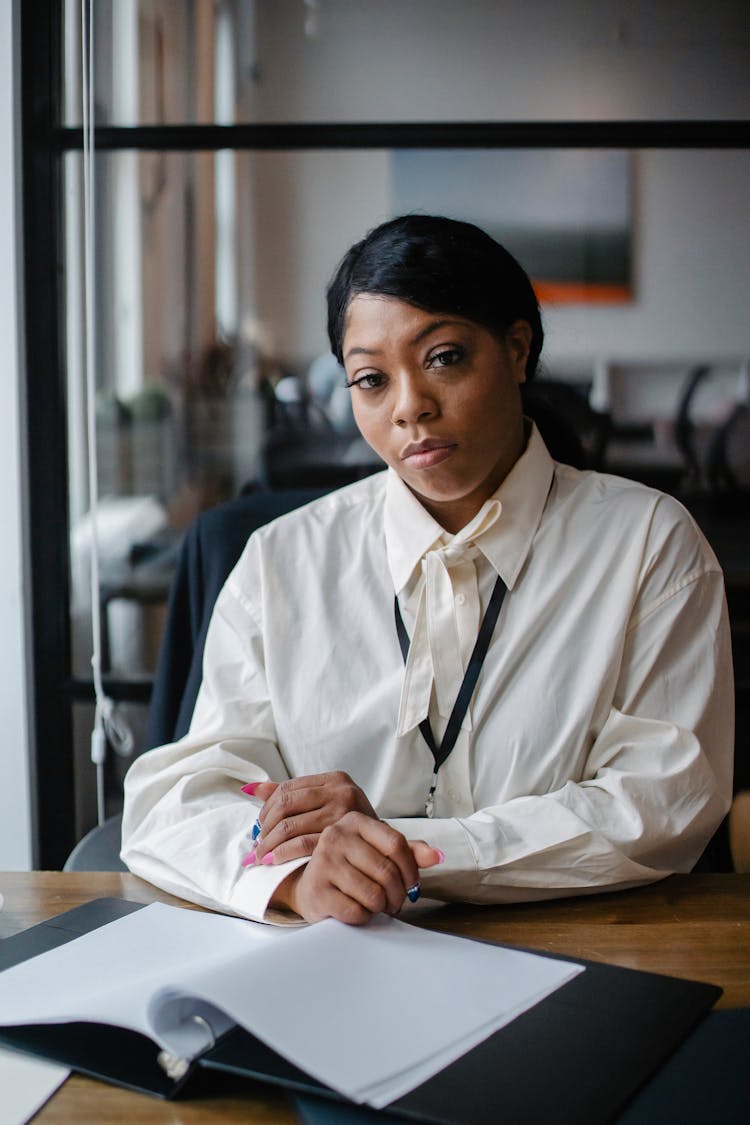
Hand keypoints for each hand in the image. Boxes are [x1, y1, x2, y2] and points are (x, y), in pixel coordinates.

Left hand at [243, 772, 377, 864]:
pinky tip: (273, 861)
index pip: (288, 788)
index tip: (259, 826)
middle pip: (285, 805)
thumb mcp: (325, 804)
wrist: (383, 850)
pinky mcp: (343, 837)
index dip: (267, 809)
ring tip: (260, 856)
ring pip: (290, 826)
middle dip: (265, 828)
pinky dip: (283, 853)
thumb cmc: (350, 828)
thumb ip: (290, 795)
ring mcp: (343, 813)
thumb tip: (250, 789)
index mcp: (335, 779)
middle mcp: (341, 791)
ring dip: (269, 844)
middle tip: (256, 845)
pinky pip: (303, 844)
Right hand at [269, 811, 442, 924]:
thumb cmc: (349, 867)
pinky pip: (356, 912)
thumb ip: (408, 851)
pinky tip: (357, 910)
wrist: (310, 885)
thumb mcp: (377, 851)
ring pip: (373, 894)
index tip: (412, 885)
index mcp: (354, 821)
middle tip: (395, 902)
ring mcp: (323, 862)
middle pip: (387, 871)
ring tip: (375, 904)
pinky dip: (363, 917)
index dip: (411, 869)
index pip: (396, 843)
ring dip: (380, 906)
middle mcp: (335, 836)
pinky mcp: (316, 890)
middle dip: (397, 894)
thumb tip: (436, 855)